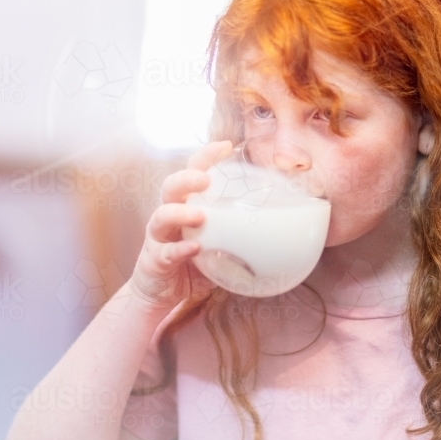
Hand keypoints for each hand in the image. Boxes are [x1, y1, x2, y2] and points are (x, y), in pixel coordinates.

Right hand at [128, 140, 232, 311]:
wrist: (164, 292)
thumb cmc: (194, 262)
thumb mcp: (220, 243)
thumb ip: (242, 231)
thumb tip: (285, 226)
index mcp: (186, 203)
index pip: (192, 172)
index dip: (206, 156)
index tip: (225, 146)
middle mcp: (169, 214)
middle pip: (171, 186)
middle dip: (188, 178)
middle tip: (207, 179)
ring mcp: (159, 237)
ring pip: (162, 216)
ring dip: (179, 212)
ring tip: (199, 215)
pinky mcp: (155, 260)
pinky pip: (165, 252)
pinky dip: (180, 250)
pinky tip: (194, 249)